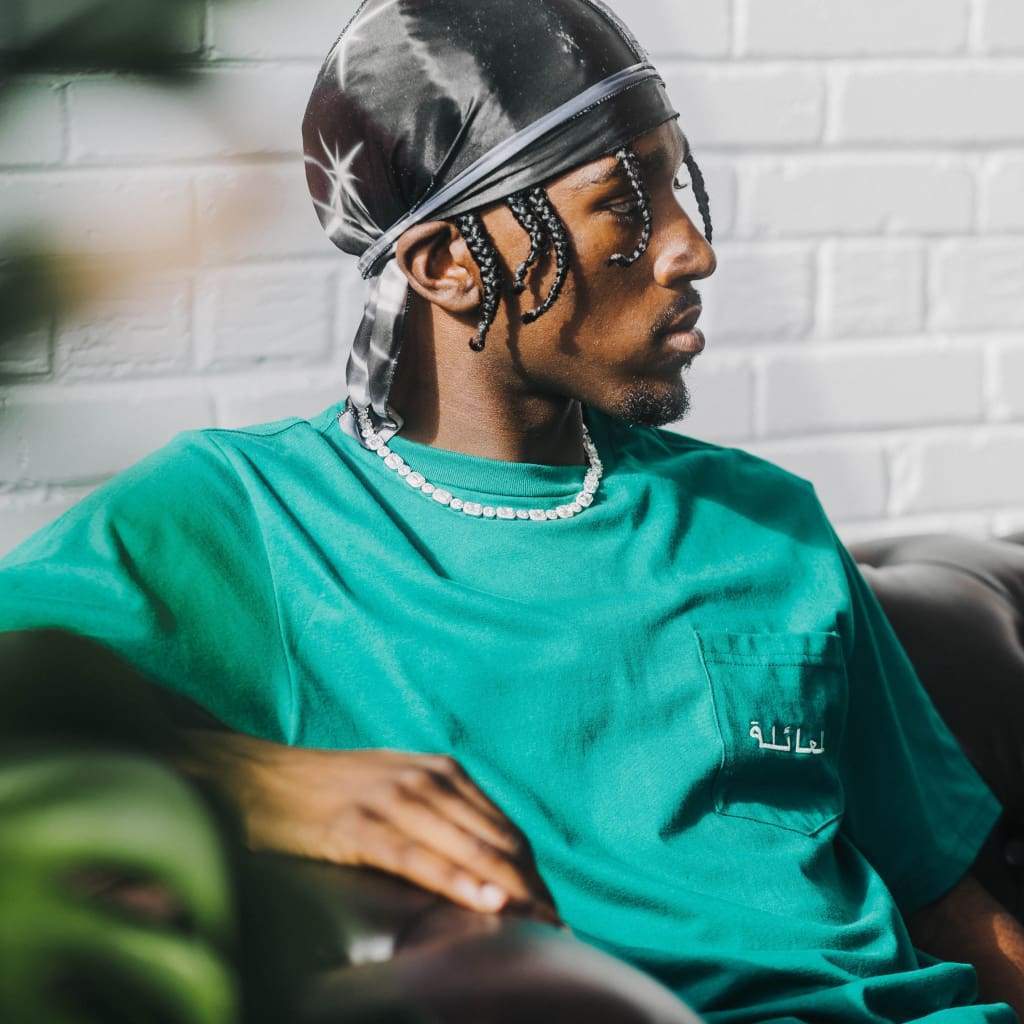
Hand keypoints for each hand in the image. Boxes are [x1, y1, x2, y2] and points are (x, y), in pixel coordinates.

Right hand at [182, 734, 560, 922]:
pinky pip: (420, 857)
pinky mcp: (360, 825)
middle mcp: (425, 779)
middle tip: (556, 928)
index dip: (533, 870)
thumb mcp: (393, 787)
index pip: (505, 828)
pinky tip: (487, 903)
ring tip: (537, 927)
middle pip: (497, 841)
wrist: (254, 776)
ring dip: (509, 890)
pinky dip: (457, 881)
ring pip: (468, 849)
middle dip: (530, 887)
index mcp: (440, 771)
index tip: (552, 907)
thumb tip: (477, 861)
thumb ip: (436, 813)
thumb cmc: (327, 791)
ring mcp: (393, 800)